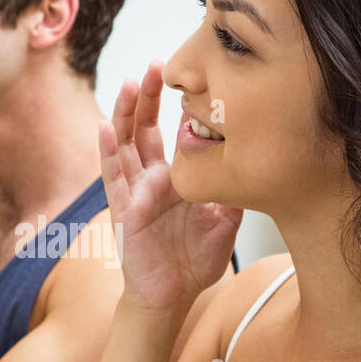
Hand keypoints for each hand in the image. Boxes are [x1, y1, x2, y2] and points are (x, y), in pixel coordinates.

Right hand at [99, 60, 241, 309]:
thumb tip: (256, 167)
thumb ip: (234, 194)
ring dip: (126, 113)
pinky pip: (112, 177)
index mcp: (174, 179)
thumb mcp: (226, 223)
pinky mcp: (123, 210)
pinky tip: (105, 127)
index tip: (187, 74)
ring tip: (130, 82)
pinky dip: (107, 151)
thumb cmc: (193, 263)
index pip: (171, 133)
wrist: (171, 297)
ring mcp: (135, 193)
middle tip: (157, 64)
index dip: (176, 105)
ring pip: (126, 144)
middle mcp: (151, 180)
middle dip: (148, 96)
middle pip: (145, 128)